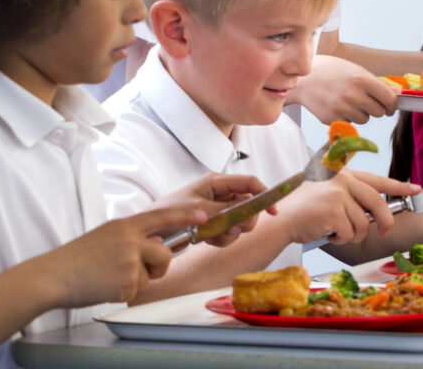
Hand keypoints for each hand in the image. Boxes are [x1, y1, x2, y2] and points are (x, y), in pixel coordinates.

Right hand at [39, 206, 206, 307]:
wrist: (52, 277)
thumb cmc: (76, 259)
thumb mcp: (105, 237)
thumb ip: (131, 238)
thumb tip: (154, 243)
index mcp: (124, 225)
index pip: (162, 216)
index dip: (185, 215)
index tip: (204, 214)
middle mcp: (130, 240)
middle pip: (164, 254)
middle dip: (158, 266)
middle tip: (135, 270)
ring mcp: (128, 260)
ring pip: (151, 274)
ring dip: (138, 280)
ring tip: (111, 277)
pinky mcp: (125, 281)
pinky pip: (136, 290)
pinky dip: (123, 292)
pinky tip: (104, 286)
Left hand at [151, 173, 270, 246]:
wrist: (149, 233)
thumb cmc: (168, 214)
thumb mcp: (198, 211)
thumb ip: (225, 211)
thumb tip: (245, 214)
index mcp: (216, 182)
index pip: (249, 183)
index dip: (264, 194)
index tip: (273, 210)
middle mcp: (219, 194)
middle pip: (249, 204)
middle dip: (244, 220)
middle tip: (234, 229)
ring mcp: (217, 209)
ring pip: (240, 221)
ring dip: (230, 232)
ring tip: (213, 237)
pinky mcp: (213, 224)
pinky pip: (229, 232)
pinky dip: (222, 239)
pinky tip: (207, 240)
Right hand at [282, 169, 420, 243]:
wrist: (282, 220)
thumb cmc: (305, 211)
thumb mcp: (331, 196)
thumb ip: (353, 198)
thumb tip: (378, 213)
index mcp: (345, 175)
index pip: (378, 180)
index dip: (399, 186)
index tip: (415, 189)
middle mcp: (343, 181)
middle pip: (377, 204)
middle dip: (384, 221)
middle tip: (383, 232)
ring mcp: (338, 195)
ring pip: (363, 223)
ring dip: (353, 235)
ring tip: (336, 231)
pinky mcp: (333, 211)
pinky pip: (350, 233)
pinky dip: (341, 239)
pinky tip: (328, 233)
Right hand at [289, 54, 397, 124]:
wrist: (304, 79)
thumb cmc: (333, 72)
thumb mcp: (357, 71)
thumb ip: (378, 84)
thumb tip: (399, 94)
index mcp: (362, 80)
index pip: (389, 99)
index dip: (392, 105)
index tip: (390, 107)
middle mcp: (353, 95)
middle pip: (379, 112)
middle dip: (376, 108)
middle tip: (366, 101)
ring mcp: (342, 108)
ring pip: (364, 120)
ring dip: (360, 113)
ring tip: (348, 101)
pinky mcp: (332, 119)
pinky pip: (349, 124)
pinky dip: (346, 118)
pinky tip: (337, 106)